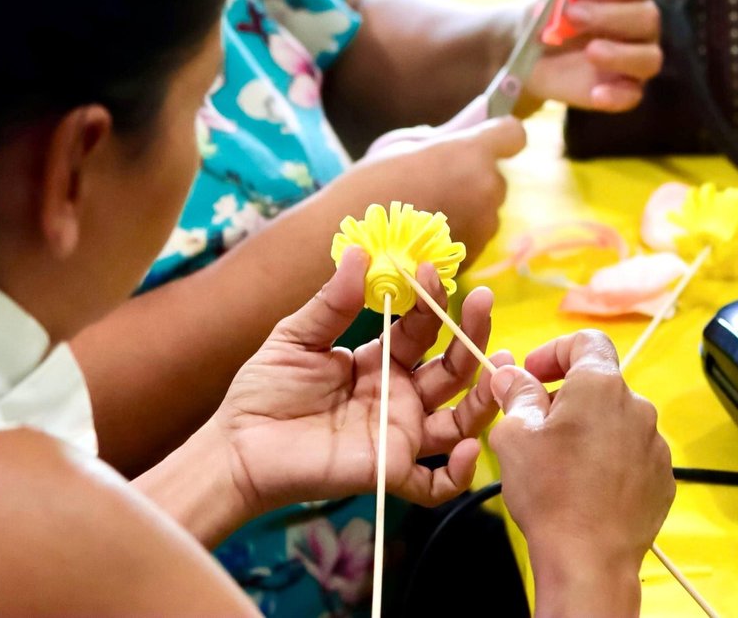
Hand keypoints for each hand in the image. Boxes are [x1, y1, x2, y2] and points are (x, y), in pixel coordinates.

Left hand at [211, 250, 507, 514]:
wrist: (237, 447)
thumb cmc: (263, 393)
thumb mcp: (295, 339)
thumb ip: (330, 303)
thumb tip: (358, 253)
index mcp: (379, 362)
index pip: (420, 330)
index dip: (430, 302)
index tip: (428, 271)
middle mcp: (398, 398)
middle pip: (451, 369)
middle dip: (471, 336)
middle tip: (482, 302)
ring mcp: (397, 436)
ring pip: (458, 422)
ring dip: (485, 398)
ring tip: (500, 367)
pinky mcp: (388, 472)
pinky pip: (435, 483)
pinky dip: (458, 474)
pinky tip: (466, 448)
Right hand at [346, 115, 525, 258]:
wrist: (352, 245)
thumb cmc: (368, 185)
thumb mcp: (400, 146)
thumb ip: (441, 138)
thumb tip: (466, 129)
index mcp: (471, 153)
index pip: (513, 134)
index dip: (499, 136)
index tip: (483, 140)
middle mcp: (486, 189)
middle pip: (496, 177)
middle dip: (474, 178)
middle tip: (435, 184)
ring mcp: (483, 227)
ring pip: (485, 211)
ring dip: (465, 209)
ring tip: (423, 216)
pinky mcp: (473, 257)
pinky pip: (472, 237)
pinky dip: (455, 235)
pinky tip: (422, 238)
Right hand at [488, 331, 673, 615]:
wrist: (590, 560)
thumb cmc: (549, 491)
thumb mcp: (515, 435)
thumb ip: (516, 394)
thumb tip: (512, 374)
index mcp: (600, 385)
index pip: (586, 341)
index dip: (554, 351)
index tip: (532, 376)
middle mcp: (637, 407)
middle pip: (600, 383)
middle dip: (567, 395)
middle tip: (536, 423)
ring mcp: (656, 445)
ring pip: (616, 420)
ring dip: (589, 428)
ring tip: (560, 461)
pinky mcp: (663, 479)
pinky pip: (633, 454)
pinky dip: (610, 458)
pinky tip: (586, 486)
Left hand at [524, 0, 663, 113]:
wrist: (526, 54)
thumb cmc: (544, 19)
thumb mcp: (544, 4)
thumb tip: (567, 2)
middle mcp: (639, 25)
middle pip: (648, 17)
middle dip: (610, 15)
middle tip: (573, 16)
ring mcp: (635, 58)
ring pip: (650, 58)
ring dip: (621, 54)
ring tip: (590, 52)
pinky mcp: (624, 89)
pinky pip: (633, 96)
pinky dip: (617, 95)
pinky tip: (596, 93)